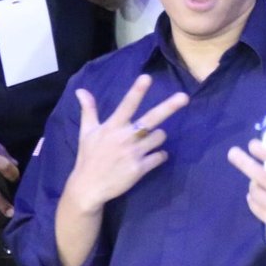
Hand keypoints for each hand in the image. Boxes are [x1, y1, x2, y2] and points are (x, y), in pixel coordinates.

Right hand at [62, 75, 187, 213]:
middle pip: (151, 119)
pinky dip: (160, 155)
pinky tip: (154, 156)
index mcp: (112, 126)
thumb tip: (81, 90)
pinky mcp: (140, 169)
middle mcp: (125, 137)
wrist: (88, 188)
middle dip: (169, 107)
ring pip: (159, 136)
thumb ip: (88, 110)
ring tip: (149, 140)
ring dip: (159, 136)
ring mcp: (134, 153)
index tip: (147, 77)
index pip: (127, 105)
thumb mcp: (86, 132)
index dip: (137, 91)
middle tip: (184, 97)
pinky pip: (160, 156)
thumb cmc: (88, 157)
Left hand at [227, 142, 265, 265]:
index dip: (265, 153)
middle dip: (245, 164)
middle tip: (233, 153)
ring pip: (259, 196)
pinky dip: (253, 202)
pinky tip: (252, 196)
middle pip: (264, 179)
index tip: (253, 144)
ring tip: (251, 178)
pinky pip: (261, 213)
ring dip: (251, 184)